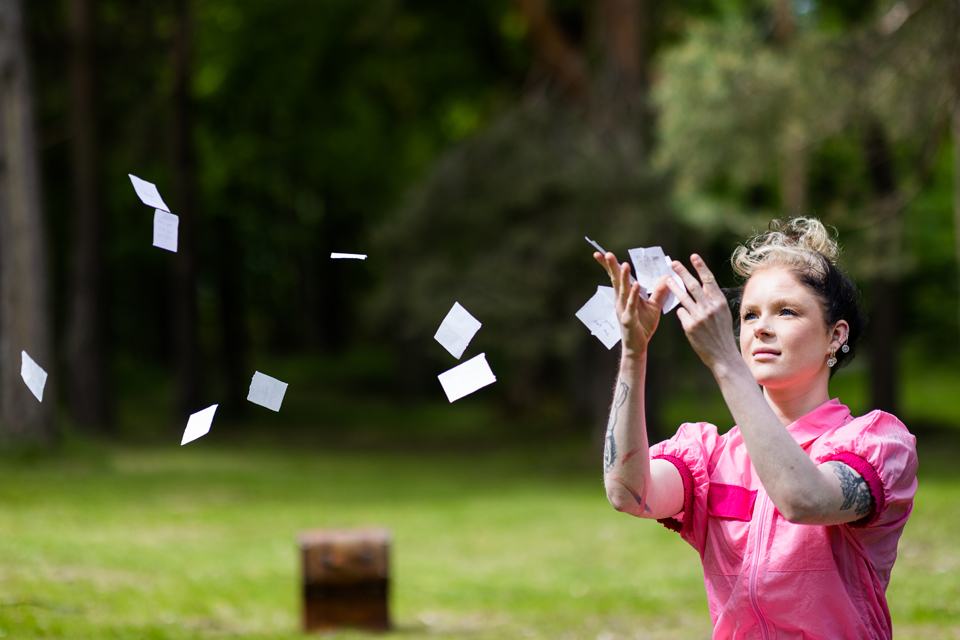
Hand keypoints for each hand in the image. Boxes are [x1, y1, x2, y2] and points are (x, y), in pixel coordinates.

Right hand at [594, 252, 670, 356]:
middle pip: (616, 281)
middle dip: (612, 267)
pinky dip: (633, 295)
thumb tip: (666, 276)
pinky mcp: (629, 319)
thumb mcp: (654, 306)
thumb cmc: (643, 326)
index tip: (604, 253)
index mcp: (625, 296)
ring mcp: (623, 310)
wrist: (638, 346)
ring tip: (624, 264)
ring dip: (623, 278)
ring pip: (623, 291)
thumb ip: (659, 291)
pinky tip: (636, 285)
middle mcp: (621, 301)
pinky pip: (631, 304)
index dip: (610, 266)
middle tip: (607, 253)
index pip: (617, 278)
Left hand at [665, 254, 739, 368]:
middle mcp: (710, 308)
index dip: (700, 267)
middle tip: (672, 263)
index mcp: (720, 302)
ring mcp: (699, 317)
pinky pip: (682, 313)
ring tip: (667, 279)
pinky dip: (682, 313)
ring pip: (683, 297)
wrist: (722, 355)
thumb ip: (712, 300)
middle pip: (692, 285)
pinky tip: (686, 317)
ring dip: (674, 287)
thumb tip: (702, 285)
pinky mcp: (690, 326)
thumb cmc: (722, 333)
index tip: (693, 256)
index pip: (709, 280)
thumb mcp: (722, 314)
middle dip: (682, 272)